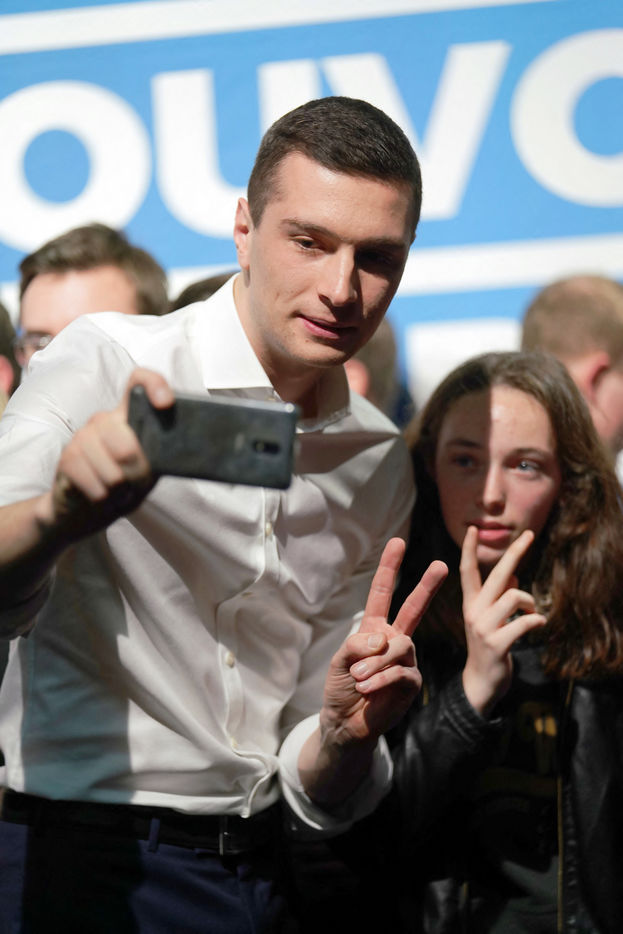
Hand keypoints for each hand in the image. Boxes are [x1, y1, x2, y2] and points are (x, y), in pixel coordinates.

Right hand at [49, 368, 173, 540]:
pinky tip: (102, 495)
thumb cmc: (125, 484)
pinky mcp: (67, 457)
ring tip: (118, 489)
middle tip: (135, 481)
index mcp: (127, 415)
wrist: (87, 508)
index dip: (154, 385)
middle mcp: (104, 420)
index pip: (138, 382)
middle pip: (128, 447)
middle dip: (137, 474)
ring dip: (121, 490)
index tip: (166, 403)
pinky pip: (96, 485)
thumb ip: (163, 454)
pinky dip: (105, 498)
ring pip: (114, 473)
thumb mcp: (151, 468)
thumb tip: (182, 450)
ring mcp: (82, 436)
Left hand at [320, 538, 447, 747]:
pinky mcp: (412, 683)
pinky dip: (382, 678)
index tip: (398, 542)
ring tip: (358, 677)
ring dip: (376, 662)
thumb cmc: (341, 688)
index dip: (390, 568)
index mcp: (374, 628)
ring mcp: (406, 660)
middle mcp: (394, 640)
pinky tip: (367, 688)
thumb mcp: (340, 661)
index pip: (383, 593)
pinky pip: (402, 672)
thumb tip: (383, 639)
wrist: (346, 724)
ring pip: (400, 646)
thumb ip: (357, 645)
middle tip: (441, 565)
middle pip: (413, 608)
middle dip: (426, 586)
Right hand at [460, 526, 545, 715]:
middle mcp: (473, 611)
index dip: (468, 549)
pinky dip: (537, 620)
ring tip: (532, 614)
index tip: (472, 529)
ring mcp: (483, 627)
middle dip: (515, 552)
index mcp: (471, 604)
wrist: (480, 684)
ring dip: (530, 602)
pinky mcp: (496, 643)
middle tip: (530, 535)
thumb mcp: (491, 620)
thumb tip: (512, 576)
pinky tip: (538, 625)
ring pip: (514, 595)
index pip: (467, 571)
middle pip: (496, 574)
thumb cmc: (490, 648)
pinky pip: (524, 622)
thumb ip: (499, 597)